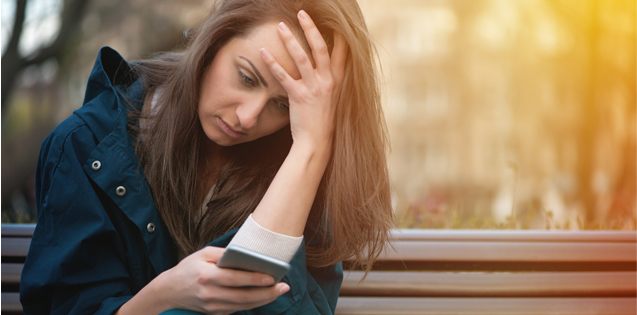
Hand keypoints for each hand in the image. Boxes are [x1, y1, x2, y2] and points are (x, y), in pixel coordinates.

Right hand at [159, 246, 288, 314]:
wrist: (169, 291)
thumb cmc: (188, 268)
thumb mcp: (202, 254)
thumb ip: (224, 254)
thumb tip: (246, 253)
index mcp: (207, 276)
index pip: (236, 279)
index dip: (255, 279)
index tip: (273, 277)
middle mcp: (210, 294)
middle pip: (243, 296)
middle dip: (267, 293)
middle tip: (284, 287)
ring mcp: (212, 306)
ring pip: (243, 305)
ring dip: (263, 300)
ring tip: (279, 291)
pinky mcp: (215, 313)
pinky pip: (238, 309)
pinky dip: (253, 304)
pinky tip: (264, 297)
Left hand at [260, 10, 347, 149]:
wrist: (316, 142)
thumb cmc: (322, 121)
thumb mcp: (333, 99)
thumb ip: (330, 81)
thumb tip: (325, 69)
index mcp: (337, 81)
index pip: (341, 52)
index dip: (339, 35)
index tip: (335, 22)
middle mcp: (328, 82)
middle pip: (320, 48)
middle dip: (311, 28)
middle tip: (302, 13)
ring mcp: (314, 88)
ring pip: (301, 57)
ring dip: (290, 40)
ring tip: (280, 27)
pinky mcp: (299, 96)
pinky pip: (283, 75)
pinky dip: (272, 63)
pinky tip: (263, 53)